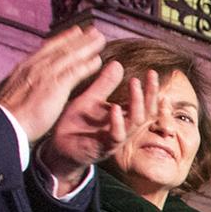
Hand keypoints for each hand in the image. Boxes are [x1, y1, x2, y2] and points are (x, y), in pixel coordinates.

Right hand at [0, 25, 108, 143]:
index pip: (47, 49)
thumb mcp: (11, 92)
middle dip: (78, 38)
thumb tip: (19, 84)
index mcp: (24, 68)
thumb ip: (19, 84)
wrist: (4, 123)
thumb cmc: (7, 115)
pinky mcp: (54, 86)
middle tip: (93, 31)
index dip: (63, 39)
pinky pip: (74, 72)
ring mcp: (45, 74)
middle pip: (60, 48)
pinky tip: (98, 61)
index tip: (74, 32)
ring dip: (86, 46)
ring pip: (69, 56)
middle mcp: (35, 66)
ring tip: (100, 39)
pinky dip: (86, 65)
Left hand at [40, 66, 154, 191]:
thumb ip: (104, 84)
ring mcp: (115, 138)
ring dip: (137, 103)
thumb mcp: (90, 99)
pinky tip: (114, 107)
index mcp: (122, 116)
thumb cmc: (75, 123)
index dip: (150, 89)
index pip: (144, 103)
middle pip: (147, 112)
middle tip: (150, 75)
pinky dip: (117, 122)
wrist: (58, 146)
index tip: (151, 72)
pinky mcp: (104, 147)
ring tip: (135, 83)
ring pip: (135, 122)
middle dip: (150, 94)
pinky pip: (116, 136)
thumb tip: (118, 64)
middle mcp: (123, 127)